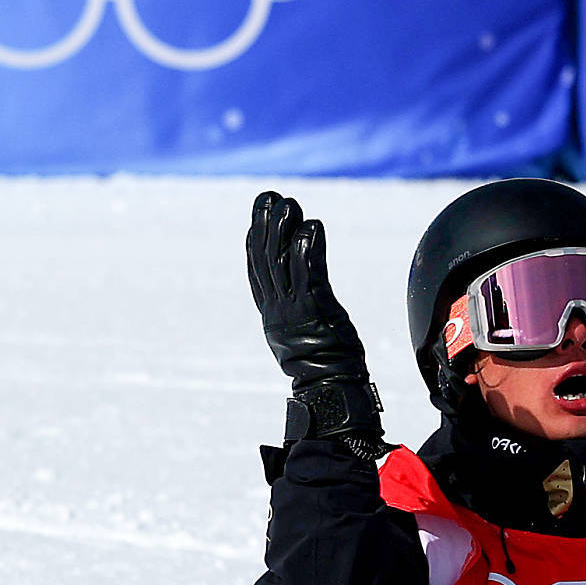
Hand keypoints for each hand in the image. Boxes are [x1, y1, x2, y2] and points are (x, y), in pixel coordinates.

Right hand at [248, 191, 365, 387]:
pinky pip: (308, 273)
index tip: (257, 216)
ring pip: (281, 261)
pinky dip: (309, 247)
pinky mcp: (314, 309)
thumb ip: (297, 308)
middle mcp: (277, 309)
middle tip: (269, 197)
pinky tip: (312, 227)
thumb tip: (301, 291)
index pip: (256, 271)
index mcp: (271, 314)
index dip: (255, 240)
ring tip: (289, 203)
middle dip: (265, 224)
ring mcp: (293, 309)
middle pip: (264, 259)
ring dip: (284, 229)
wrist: (330, 387)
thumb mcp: (303, 331)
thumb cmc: (325, 362)